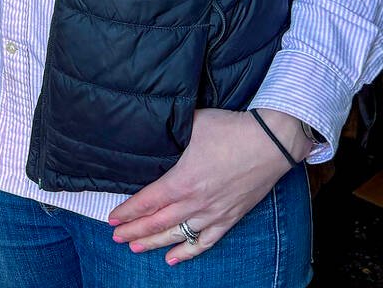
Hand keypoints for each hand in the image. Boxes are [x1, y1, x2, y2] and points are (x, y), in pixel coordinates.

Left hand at [107, 108, 310, 265]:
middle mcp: (195, 202)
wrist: (270, 142)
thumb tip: (151, 125)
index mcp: (182, 180)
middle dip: (134, 231)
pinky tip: (173, 258)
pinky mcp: (230, 218)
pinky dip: (188, 252)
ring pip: (177, 235)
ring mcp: (213, 213)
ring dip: (153, 243)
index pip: (147, 202)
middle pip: (157, 223)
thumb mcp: (192, 124)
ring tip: (135, 247)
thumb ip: (170, 131)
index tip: (112, 218)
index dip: (128, 212)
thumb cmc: (229, 129)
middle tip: (116, 236)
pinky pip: (205, 241)